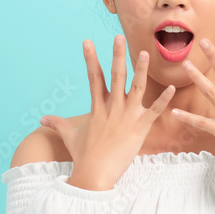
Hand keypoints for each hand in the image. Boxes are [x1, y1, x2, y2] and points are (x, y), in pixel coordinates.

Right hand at [39, 34, 175, 189]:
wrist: (94, 175)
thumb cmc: (83, 156)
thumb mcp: (70, 137)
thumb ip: (59, 124)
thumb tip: (42, 120)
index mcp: (97, 108)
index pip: (94, 77)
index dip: (91, 58)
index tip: (88, 41)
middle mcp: (112, 108)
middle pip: (115, 76)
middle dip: (116, 55)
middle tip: (118, 37)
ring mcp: (126, 117)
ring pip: (136, 88)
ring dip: (140, 69)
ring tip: (144, 52)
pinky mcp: (140, 128)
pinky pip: (154, 110)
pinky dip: (164, 99)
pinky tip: (172, 87)